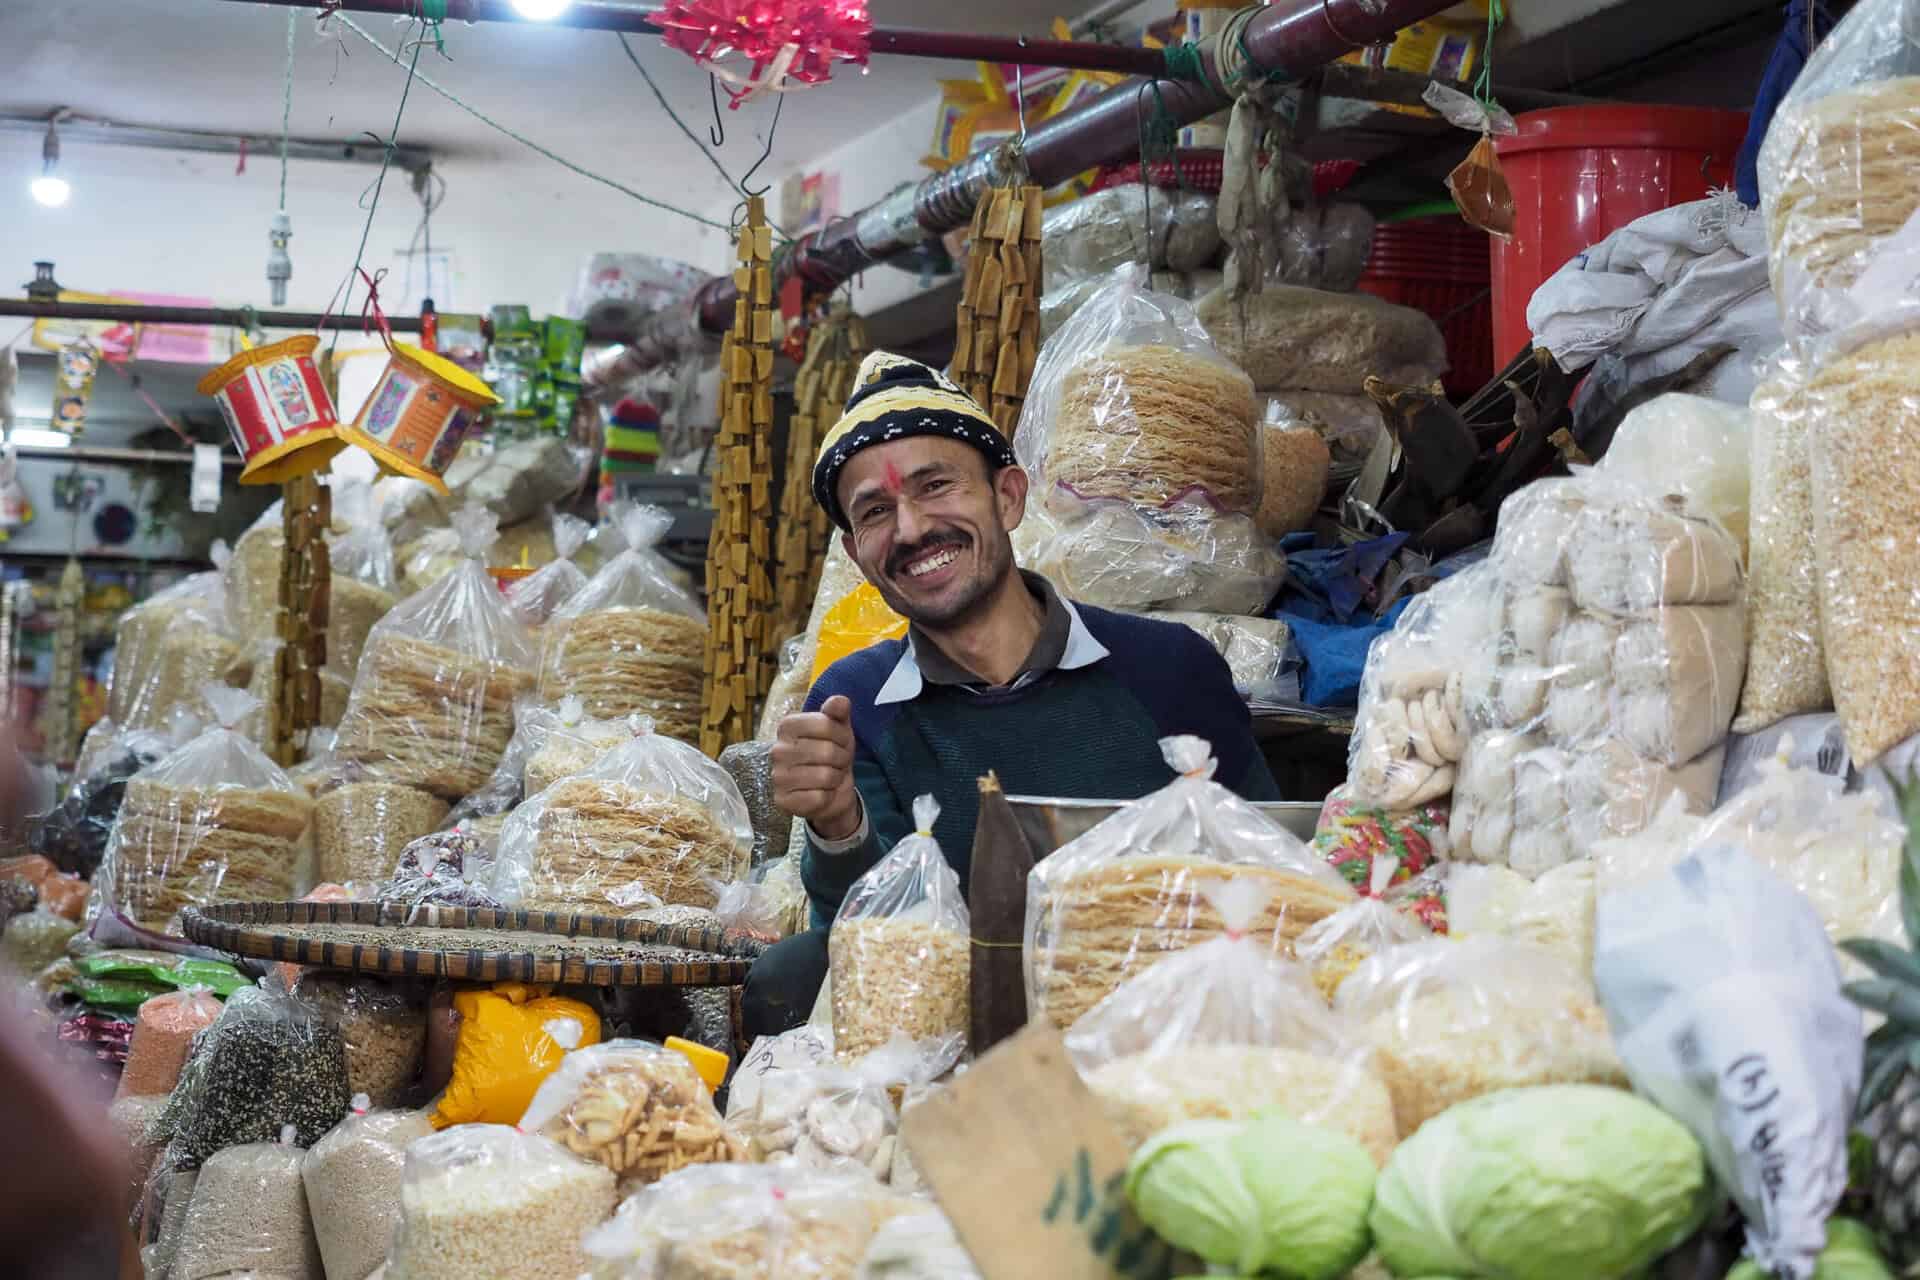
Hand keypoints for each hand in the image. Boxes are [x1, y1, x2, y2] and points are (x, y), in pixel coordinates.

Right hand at [772, 695, 861, 841]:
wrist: (831, 789)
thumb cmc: (833, 753)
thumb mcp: (840, 728)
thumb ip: (838, 711)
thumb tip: (840, 701)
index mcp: (787, 726)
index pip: (825, 724)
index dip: (842, 735)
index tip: (841, 742)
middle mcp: (777, 750)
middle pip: (827, 751)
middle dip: (841, 759)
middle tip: (837, 763)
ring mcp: (777, 777)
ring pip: (825, 776)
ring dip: (836, 779)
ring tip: (830, 777)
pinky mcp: (782, 801)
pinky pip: (819, 798)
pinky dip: (828, 797)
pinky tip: (821, 794)